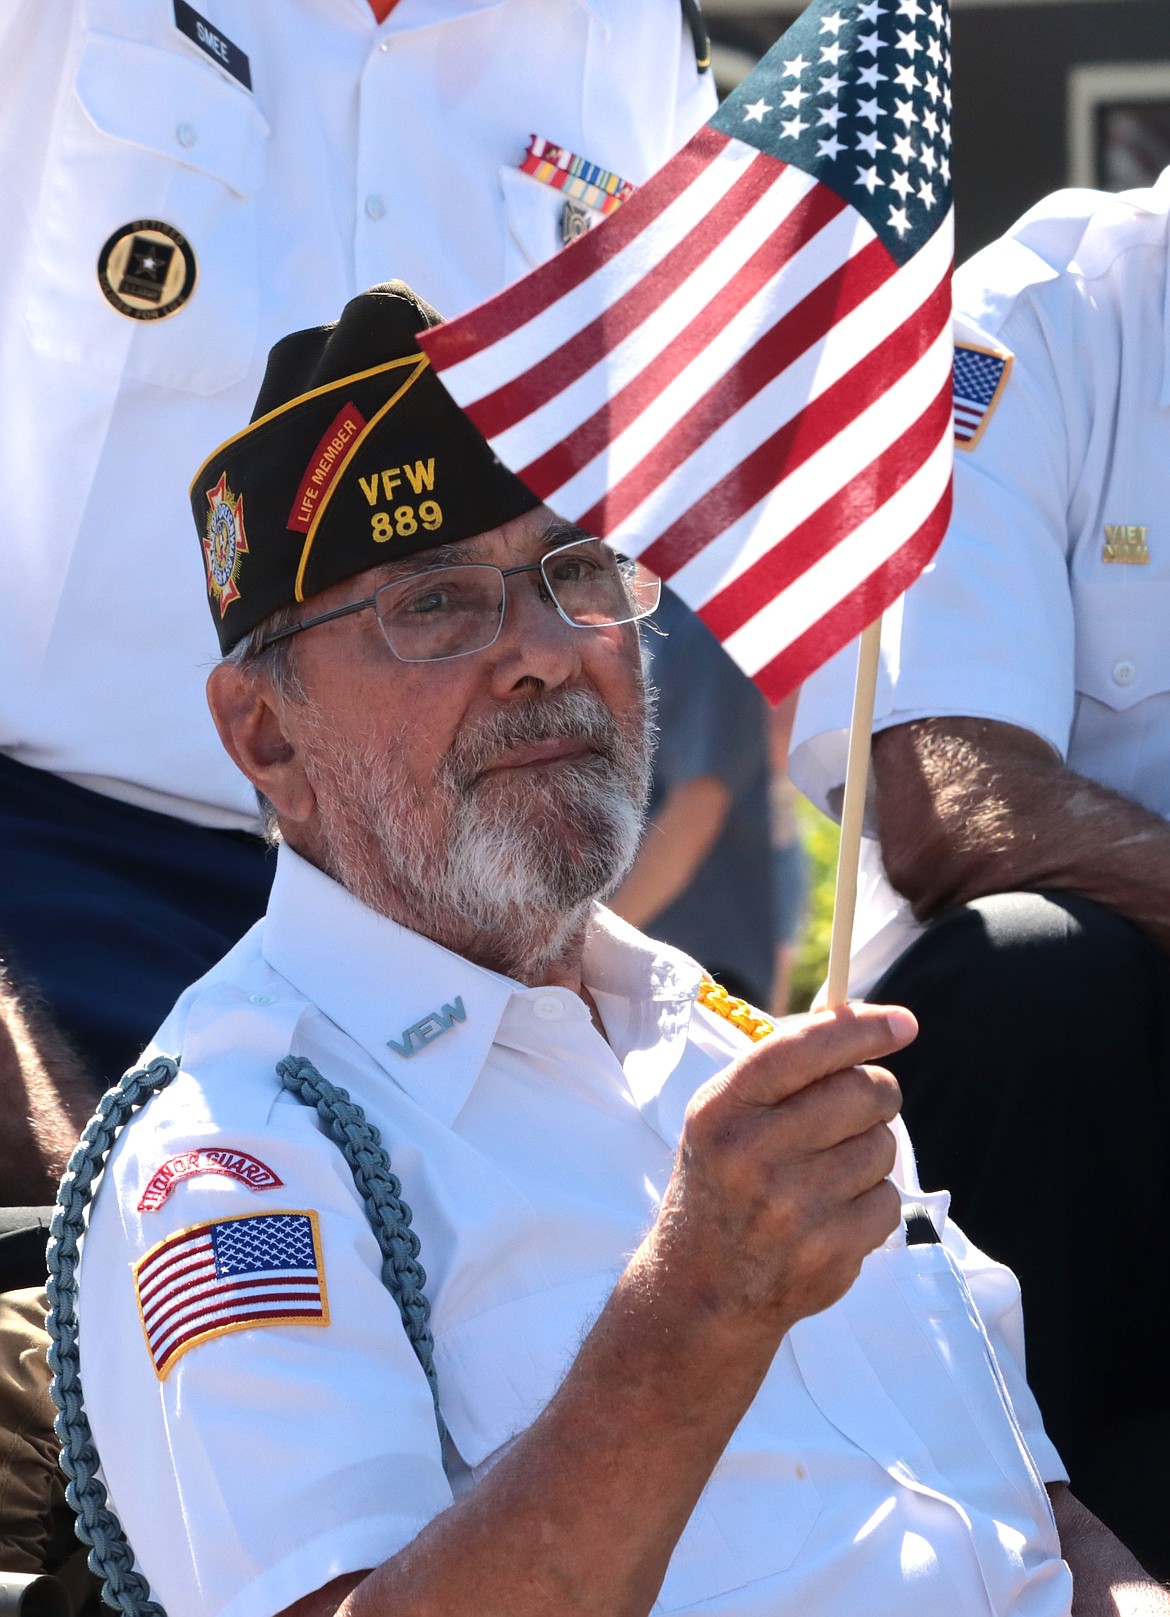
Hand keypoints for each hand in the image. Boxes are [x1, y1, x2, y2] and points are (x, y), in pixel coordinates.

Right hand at [653, 1004, 916, 1339]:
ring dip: (869, 1150)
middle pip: (862, 1093)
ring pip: (882, 1147)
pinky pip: (888, 1200)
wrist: (703, 1287)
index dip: (860, 1029)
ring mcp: (792, 1208)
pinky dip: (872, 1202)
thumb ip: (784, 1065)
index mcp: (722, 1109)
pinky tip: (833, 1213)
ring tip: (827, 1171)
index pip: (802, 1049)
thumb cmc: (724, 1179)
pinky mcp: (828, 1253)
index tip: (903, 1021)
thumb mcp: (724, 1115)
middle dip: (875, 1092)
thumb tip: (864, 1017)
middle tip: (862, 1104)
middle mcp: (753, 1154)